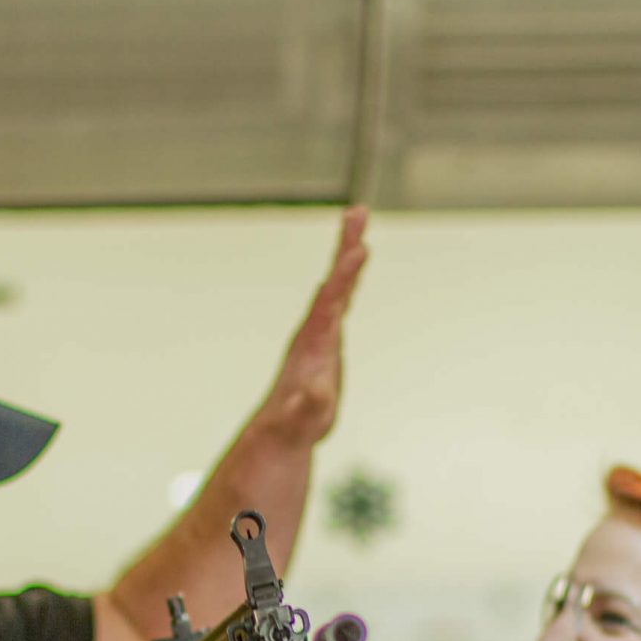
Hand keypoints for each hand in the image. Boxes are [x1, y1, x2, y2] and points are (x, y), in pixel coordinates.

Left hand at [247, 207, 368, 448]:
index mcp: (311, 343)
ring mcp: (321, 331)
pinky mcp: (328, 338)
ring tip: (358, 221)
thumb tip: (314, 394)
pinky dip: (350, 275)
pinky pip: (341, 297)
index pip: (329, 302)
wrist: (280, 428)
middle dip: (346, 247)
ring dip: (348, 252)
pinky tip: (355, 260)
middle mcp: (314, 329)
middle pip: (332, 281)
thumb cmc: (293, 424)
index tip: (360, 250)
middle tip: (358, 211)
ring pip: (336, 284)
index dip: (344, 277)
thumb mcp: (303, 418)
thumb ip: (309, 405)